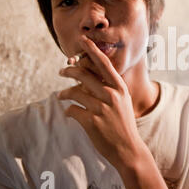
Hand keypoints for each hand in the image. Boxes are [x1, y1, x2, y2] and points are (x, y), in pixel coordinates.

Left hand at [57, 36, 142, 167]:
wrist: (128, 148)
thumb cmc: (123, 124)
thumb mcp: (122, 101)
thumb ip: (109, 88)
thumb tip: (89, 76)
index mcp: (120, 87)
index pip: (103, 63)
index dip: (92, 50)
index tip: (83, 40)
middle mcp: (111, 95)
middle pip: (83, 74)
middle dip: (68, 70)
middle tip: (62, 71)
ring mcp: (101, 108)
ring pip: (74, 92)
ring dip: (64, 92)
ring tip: (60, 95)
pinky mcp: (91, 121)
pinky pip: (72, 110)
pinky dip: (68, 110)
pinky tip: (69, 112)